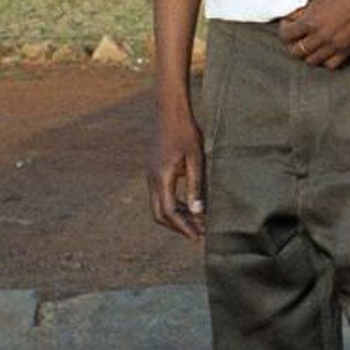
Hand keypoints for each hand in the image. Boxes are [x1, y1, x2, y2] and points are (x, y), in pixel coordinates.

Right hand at [147, 109, 204, 240]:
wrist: (170, 111)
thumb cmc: (186, 132)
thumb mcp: (196, 159)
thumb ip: (196, 186)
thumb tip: (198, 212)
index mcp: (162, 178)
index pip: (170, 212)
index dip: (183, 227)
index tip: (198, 237)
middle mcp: (152, 179)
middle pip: (160, 214)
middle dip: (178, 226)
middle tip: (197, 234)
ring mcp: (150, 175)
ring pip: (158, 206)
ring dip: (175, 216)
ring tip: (196, 222)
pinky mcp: (153, 171)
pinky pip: (159, 195)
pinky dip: (172, 204)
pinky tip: (188, 205)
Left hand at [279, 0, 349, 67]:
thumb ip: (305, 10)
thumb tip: (294, 18)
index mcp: (312, 21)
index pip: (287, 35)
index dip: (284, 29)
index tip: (288, 24)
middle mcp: (322, 37)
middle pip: (296, 51)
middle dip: (293, 43)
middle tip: (296, 35)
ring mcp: (336, 45)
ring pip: (311, 61)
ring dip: (308, 53)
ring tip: (311, 43)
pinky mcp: (349, 49)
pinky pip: (331, 64)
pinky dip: (325, 60)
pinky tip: (326, 50)